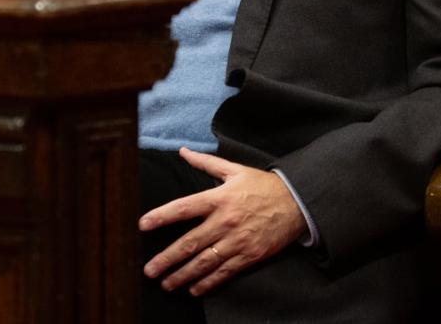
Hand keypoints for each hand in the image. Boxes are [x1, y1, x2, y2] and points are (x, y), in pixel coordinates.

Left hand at [140, 147, 307, 295]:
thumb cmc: (263, 185)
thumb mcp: (235, 170)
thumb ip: (206, 163)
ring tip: (166, 283)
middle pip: (189, 243)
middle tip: (149, 270)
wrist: (297, 203)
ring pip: (204, 262)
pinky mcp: (249, 255)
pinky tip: (193, 289)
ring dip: (182, 275)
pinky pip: (224, 272)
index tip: (143, 225)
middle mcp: (225, 221)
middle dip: (166, 258)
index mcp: (219, 198)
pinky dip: (207, 283)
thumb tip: (183, 151)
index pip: (184, 208)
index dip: (161, 216)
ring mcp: (237, 241)